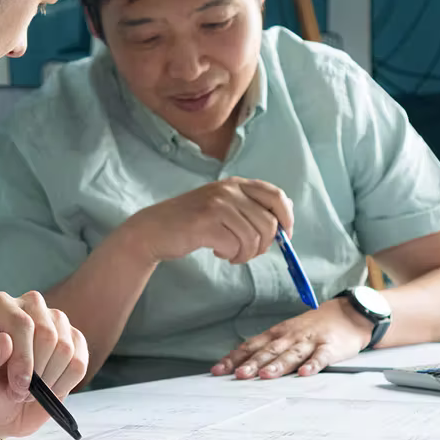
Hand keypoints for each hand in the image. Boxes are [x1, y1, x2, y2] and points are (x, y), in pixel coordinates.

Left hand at [0, 291, 87, 437]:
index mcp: (0, 306)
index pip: (22, 323)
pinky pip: (79, 363)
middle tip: (19, 391)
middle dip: (35, 372)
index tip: (18, 383)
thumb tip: (4, 342)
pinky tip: (47, 389)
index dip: (23, 357)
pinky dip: (63, 384)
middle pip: (47, 335)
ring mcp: (55, 322)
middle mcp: (30, 306)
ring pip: (65, 349)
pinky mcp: (73, 341)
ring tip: (29, 390)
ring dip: (48, 380)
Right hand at [124, 177, 293, 264]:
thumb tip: (285, 218)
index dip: (286, 218)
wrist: (153, 229)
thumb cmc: (191, 223)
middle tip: (247, 252)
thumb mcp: (223, 206)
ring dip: (245, 254)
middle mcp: (229, 190)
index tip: (284, 236)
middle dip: (263, 246)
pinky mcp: (206, 223)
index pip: (276, 196)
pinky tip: (217, 251)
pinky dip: (230, 255)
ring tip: (230, 253)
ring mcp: (217, 205)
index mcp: (236, 184)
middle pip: (269, 223)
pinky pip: (234, 247)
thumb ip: (250, 208)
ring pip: (253, 239)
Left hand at [211, 298, 372, 378]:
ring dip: (278, 365)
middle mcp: (290, 337)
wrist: (347, 314)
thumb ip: (266, 347)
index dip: (235, 358)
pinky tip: (305, 373)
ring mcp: (310, 341)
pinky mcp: (329, 347)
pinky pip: (320, 357)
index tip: (218, 370)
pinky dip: (312, 365)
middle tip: (238, 375)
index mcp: (278, 334)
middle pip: (269, 351)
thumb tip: (239, 361)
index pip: (252, 346)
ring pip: (291, 354)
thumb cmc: (312, 327)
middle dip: (252, 363)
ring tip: (266, 375)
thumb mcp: (287, 333)